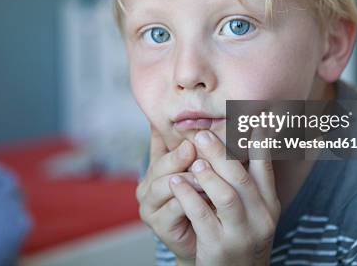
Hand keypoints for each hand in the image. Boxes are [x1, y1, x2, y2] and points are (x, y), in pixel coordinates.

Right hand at [136, 124, 199, 261]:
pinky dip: (192, 199)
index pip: (160, 146)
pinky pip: (175, 207)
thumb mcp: (200, 171)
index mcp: (155, 169)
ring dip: (190, 177)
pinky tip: (209, 193)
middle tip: (197, 145)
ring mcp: (149, 206)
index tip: (192, 127)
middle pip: (162, 165)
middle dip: (181, 155)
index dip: (174, 135)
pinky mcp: (158, 225)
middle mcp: (147, 186)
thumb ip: (197, 148)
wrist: (204, 241)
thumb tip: (202, 115)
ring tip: (208, 170)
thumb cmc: (204, 203)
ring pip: (167, 184)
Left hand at [169, 130, 279, 265]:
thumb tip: (240, 139)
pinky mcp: (219, 245)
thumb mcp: (251, 209)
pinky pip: (201, 215)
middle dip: (220, 153)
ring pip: (225, 196)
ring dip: (205, 174)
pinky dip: (188, 196)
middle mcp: (260, 217)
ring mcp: (241, 233)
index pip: (266, 167)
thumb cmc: (239, 233)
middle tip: (201, 134)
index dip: (259, 142)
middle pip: (240, 178)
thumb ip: (246, 178)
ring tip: (190, 159)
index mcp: (269, 203)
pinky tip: (176, 182)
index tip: (252, 118)